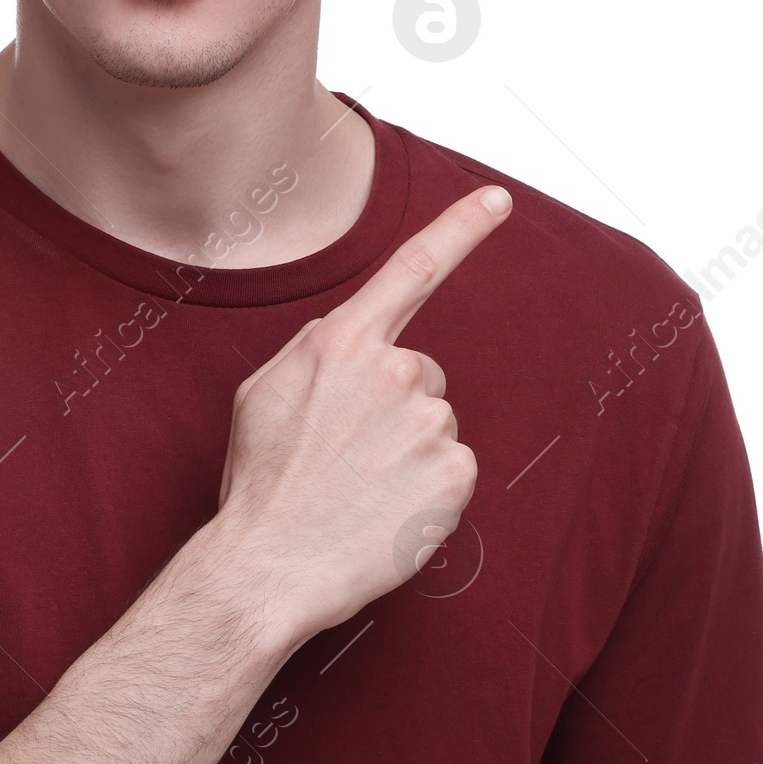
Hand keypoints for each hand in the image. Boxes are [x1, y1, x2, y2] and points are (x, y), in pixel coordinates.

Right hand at [212, 185, 510, 646]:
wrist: (270, 565)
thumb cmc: (262, 482)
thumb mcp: (264, 391)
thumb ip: (315, 349)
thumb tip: (351, 337)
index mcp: (344, 342)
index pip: (414, 268)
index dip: (462, 227)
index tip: (500, 198)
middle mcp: (396, 371)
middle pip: (420, 370)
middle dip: (394, 404)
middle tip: (345, 454)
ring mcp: (430, 422)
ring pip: (435, 423)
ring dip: (407, 451)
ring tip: (357, 489)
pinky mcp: (455, 473)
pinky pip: (453, 469)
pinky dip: (426, 490)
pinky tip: (385, 510)